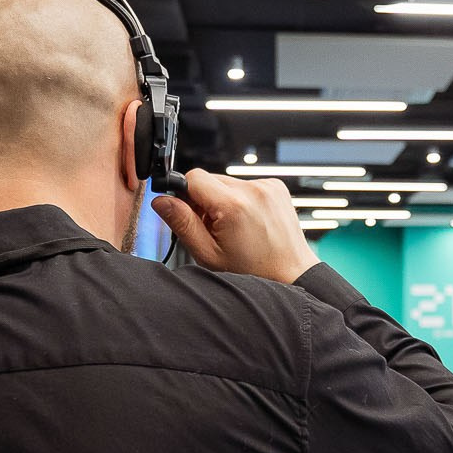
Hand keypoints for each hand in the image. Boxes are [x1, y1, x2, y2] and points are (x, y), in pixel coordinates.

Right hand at [152, 169, 320, 283]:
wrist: (291, 276)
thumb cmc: (253, 272)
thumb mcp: (208, 254)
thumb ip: (182, 224)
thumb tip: (161, 201)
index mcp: (234, 205)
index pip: (193, 177)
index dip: (185, 196)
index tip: (191, 216)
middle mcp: (253, 190)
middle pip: (210, 179)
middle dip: (205, 201)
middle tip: (214, 229)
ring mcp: (268, 186)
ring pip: (227, 182)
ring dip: (223, 201)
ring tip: (234, 229)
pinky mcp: (277, 187)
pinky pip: (246, 185)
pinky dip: (241, 200)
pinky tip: (248, 222)